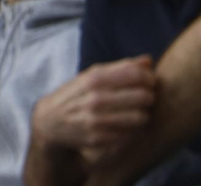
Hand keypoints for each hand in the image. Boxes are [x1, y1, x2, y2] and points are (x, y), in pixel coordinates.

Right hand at [32, 56, 156, 164]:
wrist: (50, 122)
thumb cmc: (78, 94)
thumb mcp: (93, 75)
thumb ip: (121, 67)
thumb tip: (148, 60)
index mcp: (95, 78)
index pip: (137, 75)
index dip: (149, 78)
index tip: (150, 82)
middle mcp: (95, 98)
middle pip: (143, 96)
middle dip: (149, 96)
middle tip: (146, 98)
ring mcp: (97, 121)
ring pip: (140, 117)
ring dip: (144, 114)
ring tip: (139, 112)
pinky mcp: (99, 139)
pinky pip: (130, 134)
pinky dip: (133, 130)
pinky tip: (127, 125)